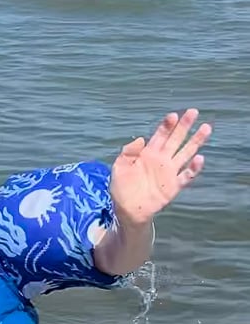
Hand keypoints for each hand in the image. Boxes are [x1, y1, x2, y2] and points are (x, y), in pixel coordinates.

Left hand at [110, 109, 211, 226]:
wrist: (127, 211)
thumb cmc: (121, 188)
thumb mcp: (118, 168)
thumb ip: (128, 153)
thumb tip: (141, 139)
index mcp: (148, 153)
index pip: (160, 135)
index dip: (167, 125)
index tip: (173, 116)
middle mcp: (162, 159)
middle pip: (176, 139)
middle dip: (184, 126)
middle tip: (193, 112)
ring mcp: (169, 172)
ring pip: (186, 153)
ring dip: (196, 141)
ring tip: (206, 128)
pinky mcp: (174, 186)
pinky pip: (186, 175)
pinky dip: (193, 168)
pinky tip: (199, 158)